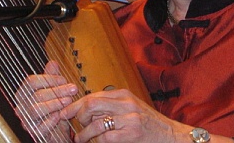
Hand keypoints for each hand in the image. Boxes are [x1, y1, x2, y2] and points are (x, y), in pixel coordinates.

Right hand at [15, 61, 77, 141]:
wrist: (57, 130)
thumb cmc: (54, 107)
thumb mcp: (54, 90)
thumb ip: (52, 77)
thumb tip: (53, 62)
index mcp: (24, 93)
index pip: (30, 82)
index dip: (49, 79)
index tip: (64, 80)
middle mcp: (21, 107)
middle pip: (37, 95)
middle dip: (58, 90)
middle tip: (73, 89)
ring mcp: (26, 120)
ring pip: (36, 109)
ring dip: (55, 104)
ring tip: (68, 101)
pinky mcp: (33, 133)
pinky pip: (40, 126)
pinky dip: (51, 120)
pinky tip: (61, 115)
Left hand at [60, 88, 191, 142]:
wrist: (169, 135)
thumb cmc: (148, 123)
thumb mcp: (130, 107)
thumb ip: (111, 105)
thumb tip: (85, 108)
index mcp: (123, 94)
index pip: (92, 95)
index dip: (74, 105)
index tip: (63, 113)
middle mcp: (125, 103)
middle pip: (90, 104)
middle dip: (76, 116)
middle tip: (74, 127)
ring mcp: (129, 119)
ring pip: (94, 123)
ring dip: (82, 134)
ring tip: (80, 140)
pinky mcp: (131, 134)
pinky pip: (104, 138)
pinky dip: (95, 142)